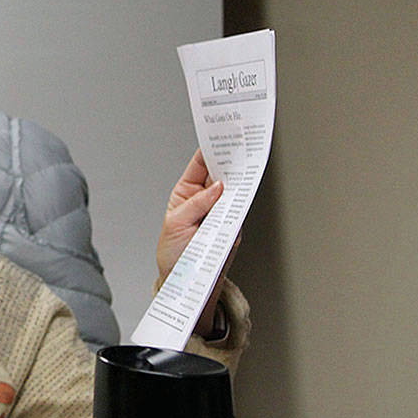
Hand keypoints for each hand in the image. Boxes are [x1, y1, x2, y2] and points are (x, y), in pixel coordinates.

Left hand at [155, 150, 233, 334]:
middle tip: (239, 147)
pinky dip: (243, 201)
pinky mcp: (232, 225)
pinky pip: (240, 209)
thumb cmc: (173, 253)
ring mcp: (221, 211)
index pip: (200, 165)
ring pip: (234, 190)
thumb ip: (196, 205)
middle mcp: (206, 199)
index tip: (218, 137)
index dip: (208, 150)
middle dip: (228, 161)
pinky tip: (244, 193)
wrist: (184, 281)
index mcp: (187, 193)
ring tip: (244, 167)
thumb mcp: (176, 224)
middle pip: (220, 174)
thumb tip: (217, 187)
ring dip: (239, 179)